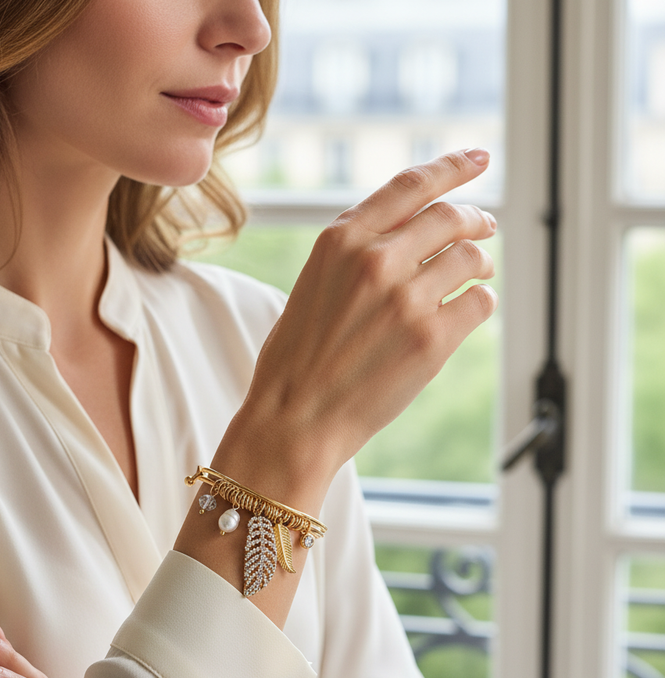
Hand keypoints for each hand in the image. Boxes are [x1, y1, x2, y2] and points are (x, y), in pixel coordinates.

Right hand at [215, 149, 497, 512]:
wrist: (294, 418)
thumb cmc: (295, 358)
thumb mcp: (312, 285)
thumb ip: (355, 252)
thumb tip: (408, 231)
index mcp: (340, 240)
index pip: (410, 186)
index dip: (451, 167)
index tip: (477, 158)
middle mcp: (375, 260)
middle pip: (450, 217)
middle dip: (475, 218)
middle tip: (485, 226)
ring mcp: (406, 299)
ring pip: (471, 258)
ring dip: (481, 262)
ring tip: (479, 272)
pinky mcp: (431, 339)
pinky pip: (480, 303)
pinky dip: (483, 301)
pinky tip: (471, 307)